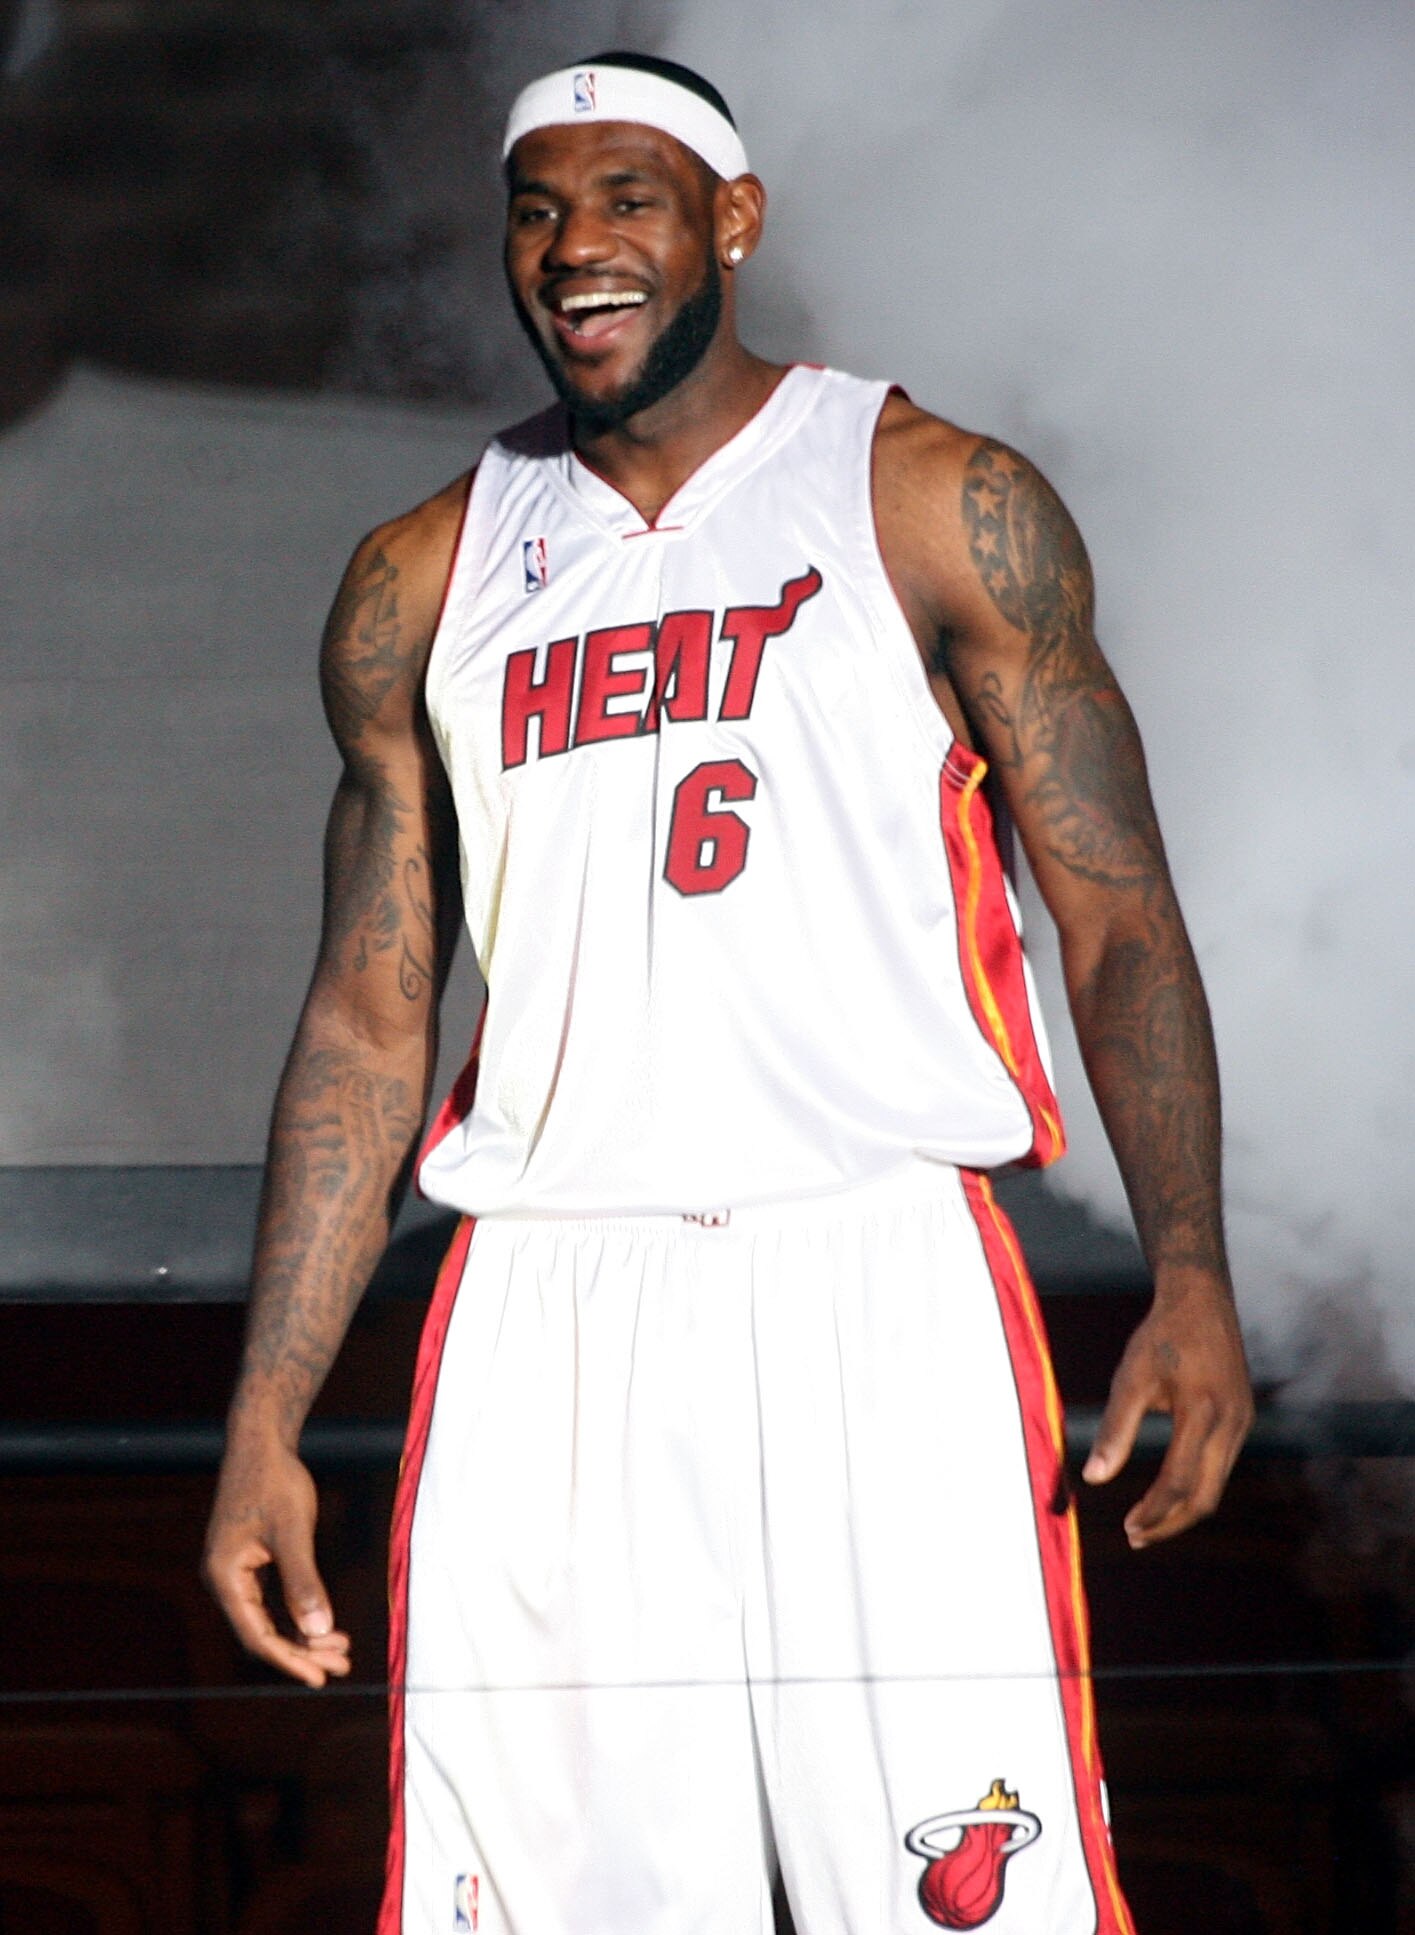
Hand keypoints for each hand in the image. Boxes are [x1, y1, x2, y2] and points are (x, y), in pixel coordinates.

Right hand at [203, 1433, 351, 1686]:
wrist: (261, 1442)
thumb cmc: (275, 1482)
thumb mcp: (293, 1532)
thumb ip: (303, 1582)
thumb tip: (318, 1631)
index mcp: (226, 1577)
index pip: (257, 1636)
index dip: (290, 1660)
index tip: (320, 1677)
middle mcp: (224, 1579)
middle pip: (262, 1632)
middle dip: (303, 1650)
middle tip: (342, 1662)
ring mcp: (234, 1571)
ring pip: (268, 1618)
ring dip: (302, 1634)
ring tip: (340, 1648)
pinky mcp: (247, 1561)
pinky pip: (269, 1601)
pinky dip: (295, 1613)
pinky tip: (320, 1622)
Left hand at [1082, 1270, 1253, 1547]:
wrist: (1202, 1297)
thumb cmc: (1163, 1335)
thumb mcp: (1132, 1377)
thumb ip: (1116, 1429)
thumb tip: (1094, 1478)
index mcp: (1203, 1412)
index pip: (1180, 1481)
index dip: (1154, 1512)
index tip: (1128, 1528)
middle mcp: (1232, 1422)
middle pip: (1205, 1496)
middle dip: (1170, 1523)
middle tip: (1135, 1537)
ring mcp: (1243, 1422)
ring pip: (1217, 1485)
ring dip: (1183, 1509)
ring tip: (1147, 1522)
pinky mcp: (1243, 1418)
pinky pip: (1222, 1466)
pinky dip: (1197, 1486)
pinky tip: (1170, 1490)